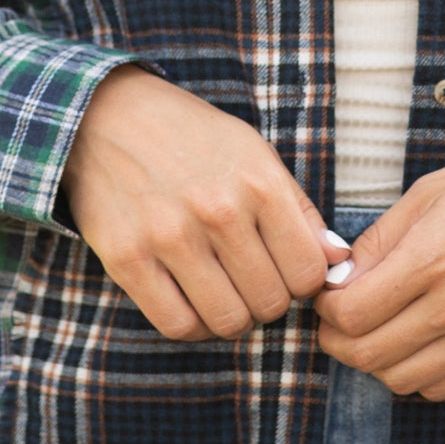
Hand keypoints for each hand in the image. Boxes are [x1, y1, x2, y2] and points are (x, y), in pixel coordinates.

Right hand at [61, 66, 341, 341]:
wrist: (107, 117)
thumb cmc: (192, 139)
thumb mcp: (255, 155)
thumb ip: (298, 210)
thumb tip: (337, 262)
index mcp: (258, 182)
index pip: (309, 272)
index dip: (303, 282)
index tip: (285, 270)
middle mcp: (218, 210)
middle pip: (271, 303)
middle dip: (268, 301)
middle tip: (251, 281)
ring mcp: (169, 236)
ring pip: (228, 321)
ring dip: (232, 317)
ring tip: (224, 292)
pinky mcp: (127, 259)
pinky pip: (178, 325)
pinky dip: (194, 326)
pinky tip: (193, 301)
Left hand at [313, 140, 444, 400]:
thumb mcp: (427, 194)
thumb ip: (378, 243)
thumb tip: (338, 281)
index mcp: (433, 258)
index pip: (350, 315)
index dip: (325, 310)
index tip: (328, 295)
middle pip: (367, 355)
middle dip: (338, 341)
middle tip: (339, 320)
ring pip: (401, 380)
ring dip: (376, 360)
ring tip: (379, 330)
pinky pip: (442, 388)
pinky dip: (417, 373)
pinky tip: (418, 341)